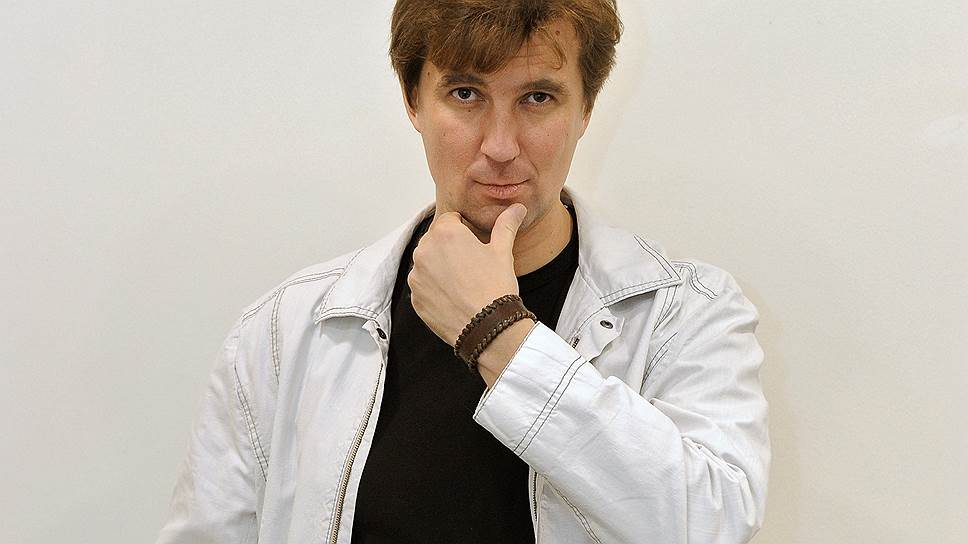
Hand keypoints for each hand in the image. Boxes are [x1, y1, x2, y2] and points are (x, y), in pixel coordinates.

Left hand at [408, 203, 527, 346]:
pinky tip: (454, 296)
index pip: (450, 219)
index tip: (474, 243)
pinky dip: (435, 289)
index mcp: (444, 233)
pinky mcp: (415, 298)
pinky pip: (424, 286)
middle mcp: (424, 251)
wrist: (487, 328)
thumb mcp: (503, 251)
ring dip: (440, 267)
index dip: (464, 229)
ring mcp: (417, 276)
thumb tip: (517, 208)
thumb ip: (506, 225)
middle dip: (450, 247)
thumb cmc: (495, 287)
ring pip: (428, 263)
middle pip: (436, 240)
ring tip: (463, 282)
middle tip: (471, 264)